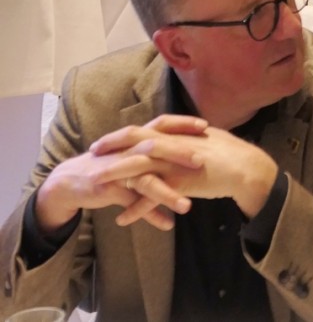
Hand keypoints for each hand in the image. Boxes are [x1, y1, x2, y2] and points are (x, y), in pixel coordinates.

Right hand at [34, 115, 207, 232]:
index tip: (206, 125)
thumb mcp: (133, 154)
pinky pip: (132, 203)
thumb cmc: (111, 164)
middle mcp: (128, 151)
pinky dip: (150, 214)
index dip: (182, 123)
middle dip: (178, 153)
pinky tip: (167, 224)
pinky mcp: (110, 189)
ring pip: (145, 180)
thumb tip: (189, 151)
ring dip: (167, 193)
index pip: (161, 125)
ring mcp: (118, 170)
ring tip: (187, 207)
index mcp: (136, 140)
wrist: (71, 180)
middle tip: (201, 161)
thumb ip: (157, 151)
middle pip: (155, 147)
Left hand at [92, 125, 278, 224]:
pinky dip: (136, 209)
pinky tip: (123, 219)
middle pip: (134, 141)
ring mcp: (176, 164)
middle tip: (92, 153)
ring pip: (138, 168)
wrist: (247, 170)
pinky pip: (152, 197)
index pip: (144, 130)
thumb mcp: (208, 139)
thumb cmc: (233, 155)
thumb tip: (185, 135)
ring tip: (96, 185)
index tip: (105, 140)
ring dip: (115, 176)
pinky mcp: (181, 183)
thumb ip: (191, 138)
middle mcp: (173, 146)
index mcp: (178, 135)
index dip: (122, 134)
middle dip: (111, 146)